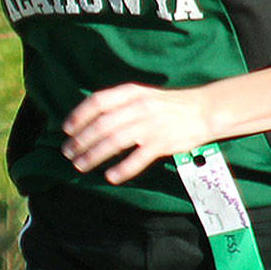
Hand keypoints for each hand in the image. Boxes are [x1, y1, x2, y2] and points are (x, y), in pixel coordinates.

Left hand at [61, 83, 213, 184]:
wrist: (203, 110)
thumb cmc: (167, 105)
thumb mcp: (142, 95)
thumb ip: (119, 104)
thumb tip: (89, 119)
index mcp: (131, 92)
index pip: (98, 102)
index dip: (79, 116)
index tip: (66, 129)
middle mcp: (138, 107)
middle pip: (102, 125)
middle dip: (81, 140)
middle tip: (68, 153)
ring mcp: (150, 125)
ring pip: (114, 142)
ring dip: (94, 155)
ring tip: (80, 165)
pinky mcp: (162, 143)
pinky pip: (137, 159)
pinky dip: (122, 169)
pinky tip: (111, 177)